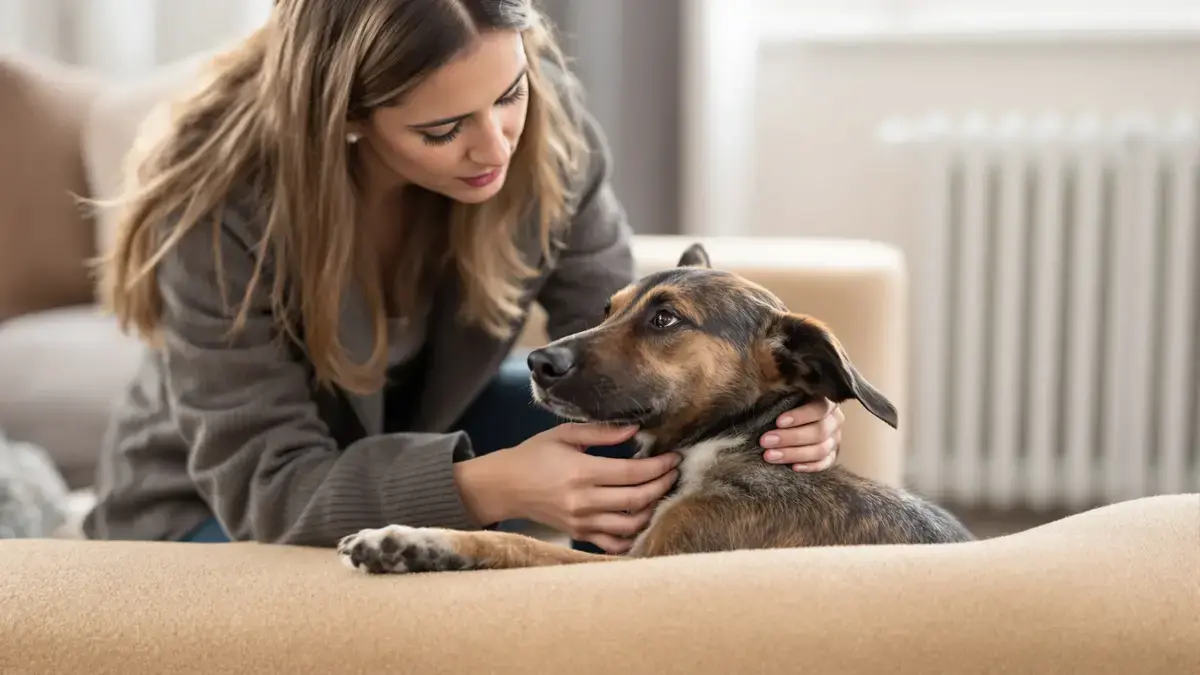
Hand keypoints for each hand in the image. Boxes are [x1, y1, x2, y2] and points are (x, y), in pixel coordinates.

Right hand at [454, 423, 679, 553]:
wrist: (504, 486)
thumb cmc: (533, 455)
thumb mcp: (564, 434)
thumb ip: (601, 432)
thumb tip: (636, 430)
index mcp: (581, 472)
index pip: (633, 473)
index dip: (659, 466)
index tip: (674, 457)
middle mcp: (583, 501)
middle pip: (637, 499)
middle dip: (663, 485)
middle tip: (674, 473)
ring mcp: (581, 522)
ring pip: (630, 525)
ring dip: (653, 510)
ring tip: (661, 493)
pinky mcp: (578, 533)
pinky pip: (613, 544)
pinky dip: (633, 536)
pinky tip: (643, 520)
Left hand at [758, 398, 842, 471]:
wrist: (794, 419)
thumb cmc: (786, 403)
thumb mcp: (785, 395)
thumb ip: (781, 395)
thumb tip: (763, 394)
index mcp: (826, 400)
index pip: (819, 408)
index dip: (800, 416)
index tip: (778, 422)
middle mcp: (835, 419)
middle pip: (819, 431)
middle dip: (790, 437)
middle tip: (765, 441)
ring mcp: (835, 438)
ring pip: (821, 450)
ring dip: (794, 454)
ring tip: (770, 455)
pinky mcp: (832, 454)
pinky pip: (825, 463)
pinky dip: (809, 466)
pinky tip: (792, 467)